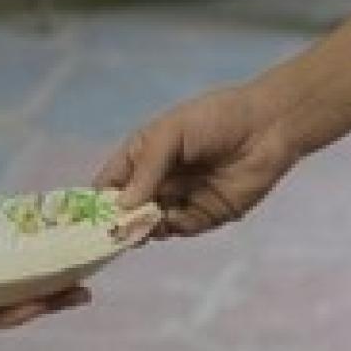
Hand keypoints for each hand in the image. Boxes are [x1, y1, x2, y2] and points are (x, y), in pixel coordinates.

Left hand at [0, 153, 93, 332]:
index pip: (30, 282)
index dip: (58, 277)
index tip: (85, 264)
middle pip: (31, 302)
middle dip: (60, 298)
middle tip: (88, 288)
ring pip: (13, 314)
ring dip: (41, 307)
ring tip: (67, 297)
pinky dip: (5, 313)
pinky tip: (25, 307)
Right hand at [98, 85, 301, 235]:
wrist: (268, 127)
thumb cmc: (216, 118)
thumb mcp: (172, 132)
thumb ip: (148, 167)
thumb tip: (123, 205)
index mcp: (142, 156)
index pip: (109, 184)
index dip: (95, 202)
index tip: (82, 218)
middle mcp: (156, 182)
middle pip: (125, 211)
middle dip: (115, 222)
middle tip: (106, 232)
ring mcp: (178, 200)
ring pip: (149, 224)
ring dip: (140, 228)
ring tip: (134, 227)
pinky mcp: (204, 216)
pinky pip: (178, 229)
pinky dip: (168, 229)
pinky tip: (165, 222)